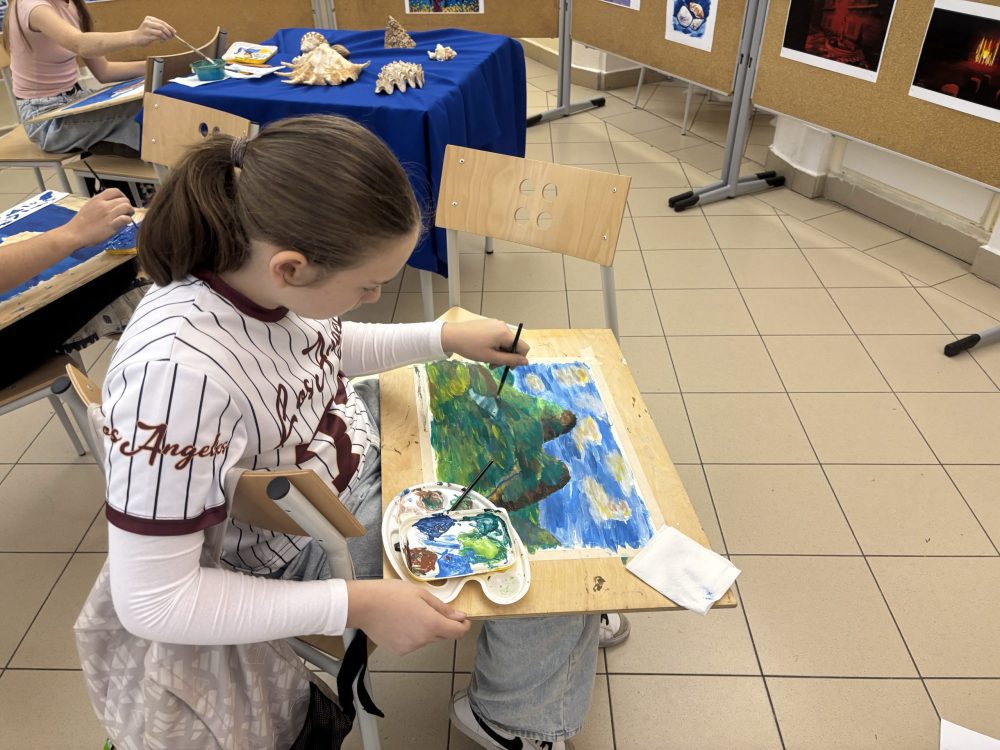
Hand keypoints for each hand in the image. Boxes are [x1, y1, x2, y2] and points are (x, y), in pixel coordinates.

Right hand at [61, 190, 133, 247]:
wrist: (74, 234)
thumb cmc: (80, 223)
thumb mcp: (89, 207)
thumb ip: (100, 204)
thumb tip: (111, 204)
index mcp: (97, 199)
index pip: (115, 191)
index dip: (122, 196)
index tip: (121, 202)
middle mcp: (103, 205)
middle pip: (124, 199)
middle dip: (127, 205)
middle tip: (127, 212)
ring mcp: (107, 214)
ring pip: (127, 207)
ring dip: (130, 212)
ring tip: (127, 217)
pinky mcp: (111, 225)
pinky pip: (125, 218)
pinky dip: (128, 220)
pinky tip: (124, 223)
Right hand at [131, 16, 175, 45]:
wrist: (135, 38)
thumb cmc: (145, 33)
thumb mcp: (152, 28)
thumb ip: (161, 28)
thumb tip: (173, 32)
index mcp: (149, 19)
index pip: (162, 22)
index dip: (170, 27)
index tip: (174, 32)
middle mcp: (147, 22)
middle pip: (162, 26)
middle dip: (169, 32)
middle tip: (172, 36)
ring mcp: (147, 29)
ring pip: (161, 32)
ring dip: (166, 37)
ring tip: (166, 39)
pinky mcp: (147, 36)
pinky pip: (158, 38)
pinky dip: (162, 40)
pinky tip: (161, 41)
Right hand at [346, 579, 469, 655]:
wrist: (364, 605)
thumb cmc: (392, 594)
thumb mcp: (421, 594)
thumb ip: (442, 608)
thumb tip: (460, 617)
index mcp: (432, 624)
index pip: (457, 632)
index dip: (463, 626)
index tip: (463, 620)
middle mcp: (423, 640)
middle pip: (442, 635)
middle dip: (442, 625)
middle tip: (429, 610)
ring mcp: (411, 648)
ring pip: (427, 639)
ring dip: (426, 630)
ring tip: (409, 614)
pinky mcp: (399, 651)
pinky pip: (413, 644)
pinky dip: (412, 635)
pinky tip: (400, 624)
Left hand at [441, 319, 529, 366]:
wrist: (452, 335)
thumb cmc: (470, 347)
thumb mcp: (491, 357)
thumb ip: (510, 360)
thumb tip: (526, 362)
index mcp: (505, 333)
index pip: (523, 347)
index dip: (519, 359)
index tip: (508, 367)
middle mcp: (503, 326)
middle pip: (513, 345)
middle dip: (506, 357)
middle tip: (493, 365)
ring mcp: (496, 323)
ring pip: (505, 342)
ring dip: (499, 352)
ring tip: (487, 359)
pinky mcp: (489, 323)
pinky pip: (498, 336)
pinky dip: (494, 345)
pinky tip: (484, 349)